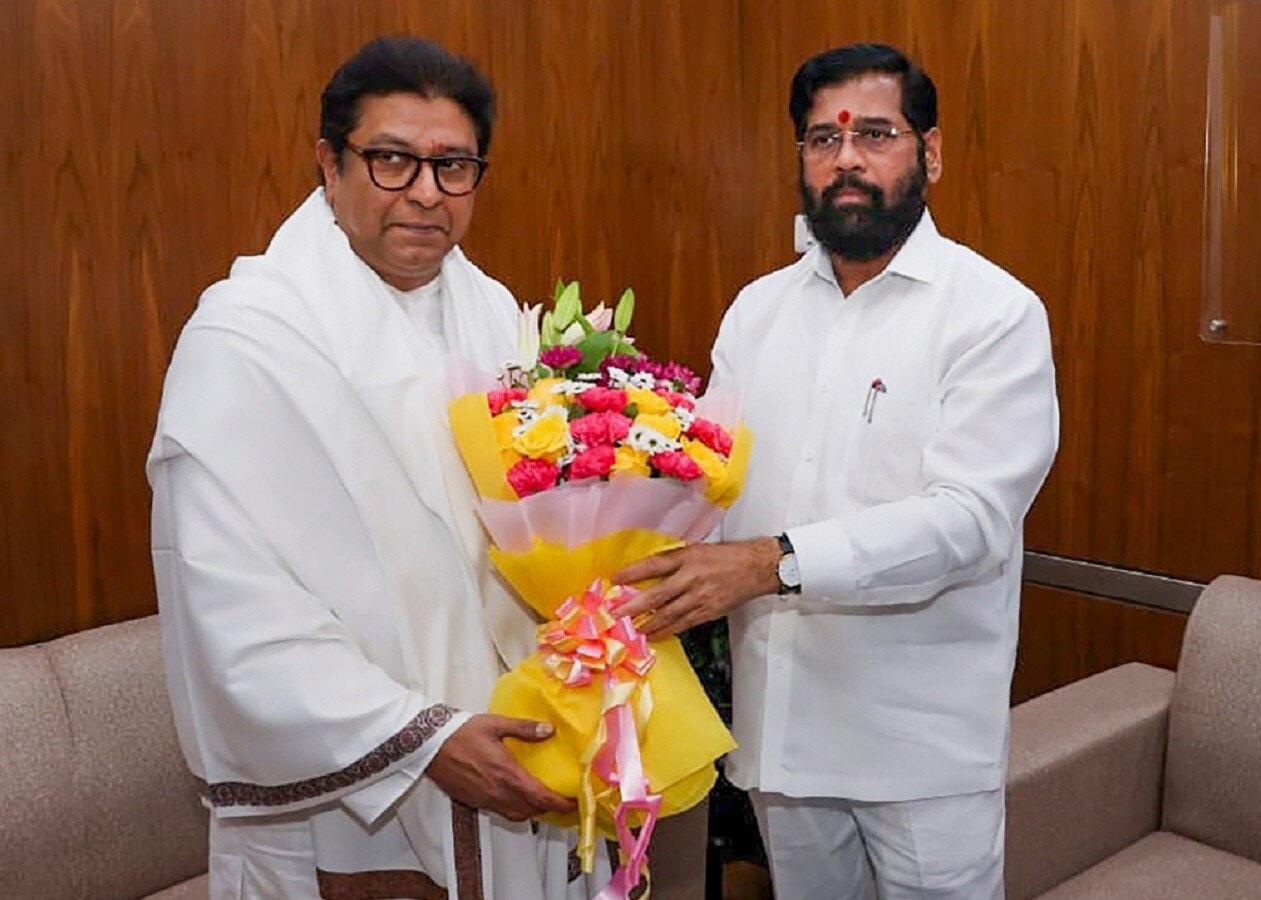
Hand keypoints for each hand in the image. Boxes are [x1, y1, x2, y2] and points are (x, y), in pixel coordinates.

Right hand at [426, 714, 575, 821]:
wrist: (430, 746)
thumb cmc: (461, 733)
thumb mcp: (496, 724)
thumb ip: (525, 728)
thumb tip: (549, 730)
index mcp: (508, 774)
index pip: (541, 798)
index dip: (561, 804)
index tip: (574, 802)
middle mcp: (499, 792)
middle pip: (532, 810)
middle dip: (549, 808)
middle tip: (562, 798)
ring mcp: (486, 800)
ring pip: (517, 815)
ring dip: (532, 810)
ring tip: (541, 798)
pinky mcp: (475, 802)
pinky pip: (501, 812)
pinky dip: (515, 810)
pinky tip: (516, 796)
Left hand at [612, 538, 781, 637]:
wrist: (756, 567)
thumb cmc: (728, 557)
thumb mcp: (698, 550)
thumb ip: (676, 560)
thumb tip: (652, 571)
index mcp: (687, 558)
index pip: (654, 565)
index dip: (633, 573)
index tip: (615, 579)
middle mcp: (691, 578)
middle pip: (656, 595)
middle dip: (633, 607)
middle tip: (615, 615)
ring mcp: (699, 598)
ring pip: (667, 615)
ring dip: (647, 624)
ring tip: (629, 630)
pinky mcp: (707, 612)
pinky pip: (682, 624)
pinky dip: (666, 631)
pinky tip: (654, 635)